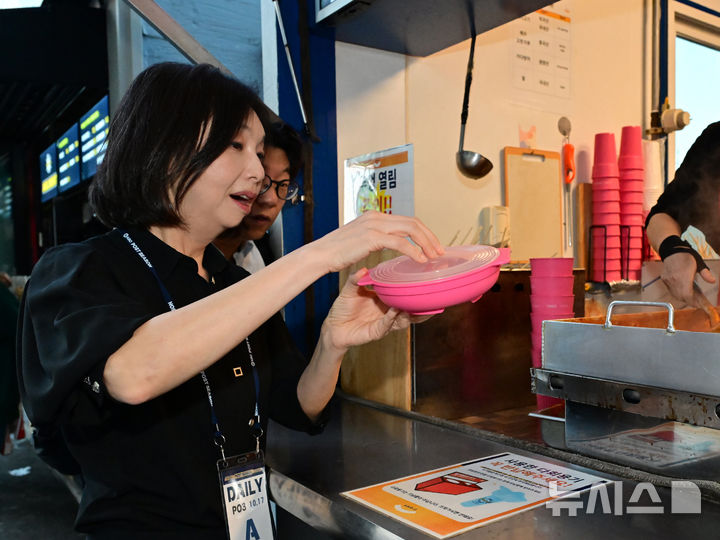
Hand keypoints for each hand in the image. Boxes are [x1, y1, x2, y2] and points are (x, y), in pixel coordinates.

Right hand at [314, 211, 443, 273]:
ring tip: (434, 256)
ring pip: (411, 229)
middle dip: (430, 237)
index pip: (407, 220)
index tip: (433, 246)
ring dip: (426, 242)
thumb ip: (378, 239)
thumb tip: (395, 245)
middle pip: (413, 222)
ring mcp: (375, 225)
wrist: (321, 255)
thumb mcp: (362, 241)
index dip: (424, 232)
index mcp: (375, 216)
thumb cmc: (338, 252)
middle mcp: (377, 216)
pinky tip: (419, 260)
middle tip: (440, 251)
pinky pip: (400, 242)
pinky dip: (413, 251)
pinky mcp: (372, 237)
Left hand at [321, 269, 431, 351]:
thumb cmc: (343, 309)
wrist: (333, 328)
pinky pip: (387, 324)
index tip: (422, 279)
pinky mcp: (377, 331)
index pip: (402, 294)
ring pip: (404, 319)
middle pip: (410, 308)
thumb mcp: (349, 290)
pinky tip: (396, 310)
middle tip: (431, 295)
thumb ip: (356, 279)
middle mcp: (388, 311)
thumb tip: (363, 269)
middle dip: (421, 304)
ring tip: (418, 305)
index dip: (412, 289)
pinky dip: (392, 318)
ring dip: (410, 312)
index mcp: (384, 299)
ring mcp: (385, 322)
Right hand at [661, 252, 715, 307]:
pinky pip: (671, 290)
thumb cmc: (685, 256)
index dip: (694, 302)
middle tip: (698, 303)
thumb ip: (705, 273)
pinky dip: (678, 294)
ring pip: (675, 295)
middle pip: (681, 297)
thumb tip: (712, 281)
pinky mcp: (664, 280)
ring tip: (692, 299)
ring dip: (684, 298)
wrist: (672, 250)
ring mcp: (668, 280)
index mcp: (683, 276)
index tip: (700, 304)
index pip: (687, 295)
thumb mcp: (699, 263)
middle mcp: (673, 280)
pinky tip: (684, 293)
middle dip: (690, 301)